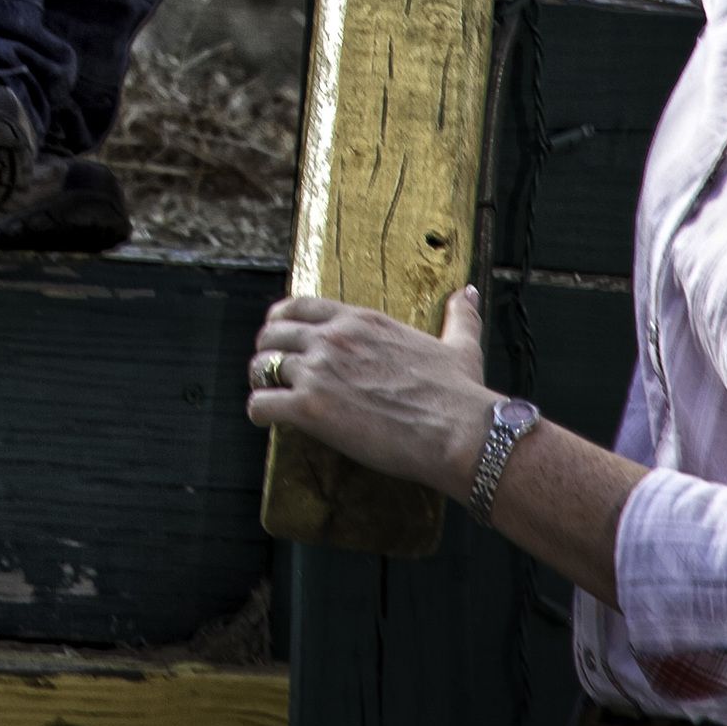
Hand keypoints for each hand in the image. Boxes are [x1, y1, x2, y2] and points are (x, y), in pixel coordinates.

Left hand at [244, 285, 498, 495]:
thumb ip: (458, 316)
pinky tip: (267, 420)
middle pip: (272, 333)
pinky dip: (259, 412)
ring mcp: (318, 372)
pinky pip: (261, 404)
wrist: (458, 431)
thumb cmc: (459, 393)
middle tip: (271, 371)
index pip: (299, 305)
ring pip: (261, 366)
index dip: (282, 321)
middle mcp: (333, 339)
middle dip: (267, 351)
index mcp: (360, 321)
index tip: (283, 338)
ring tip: (268, 395)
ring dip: (260, 381)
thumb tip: (467, 293)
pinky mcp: (310, 408)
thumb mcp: (459, 344)